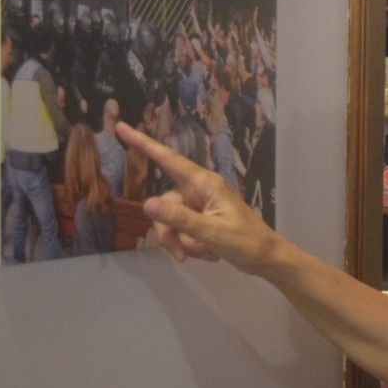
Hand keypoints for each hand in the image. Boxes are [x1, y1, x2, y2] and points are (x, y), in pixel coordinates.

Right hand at [115, 122, 277, 275]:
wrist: (266, 259)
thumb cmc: (245, 242)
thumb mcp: (212, 232)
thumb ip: (180, 218)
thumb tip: (147, 203)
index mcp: (205, 183)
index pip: (168, 159)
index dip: (143, 143)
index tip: (121, 127)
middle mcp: (199, 190)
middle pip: (163, 206)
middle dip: (170, 233)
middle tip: (183, 254)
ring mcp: (199, 205)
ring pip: (171, 222)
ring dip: (184, 243)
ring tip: (207, 253)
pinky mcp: (200, 219)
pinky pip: (181, 231)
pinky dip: (191, 245)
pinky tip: (211, 254)